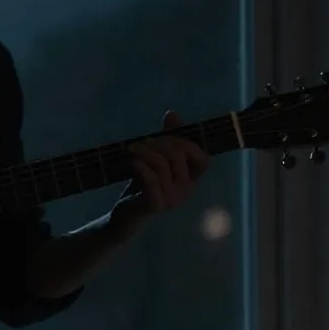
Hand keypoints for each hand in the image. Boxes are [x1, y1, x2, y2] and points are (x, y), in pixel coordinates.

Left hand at [113, 110, 209, 228]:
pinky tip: (131, 161)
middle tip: (142, 142)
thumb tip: (173, 114)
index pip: (203, 159)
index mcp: (191, 181)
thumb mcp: (155, 160)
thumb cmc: (143, 186)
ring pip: (162, 165)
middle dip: (160, 142)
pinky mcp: (155, 205)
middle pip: (179, 156)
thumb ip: (166, 139)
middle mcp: (186, 191)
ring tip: (132, 148)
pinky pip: (152, 179)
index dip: (188, 144)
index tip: (167, 134)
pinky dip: (141, 165)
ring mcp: (172, 200)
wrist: (125, 215)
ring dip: (145, 151)